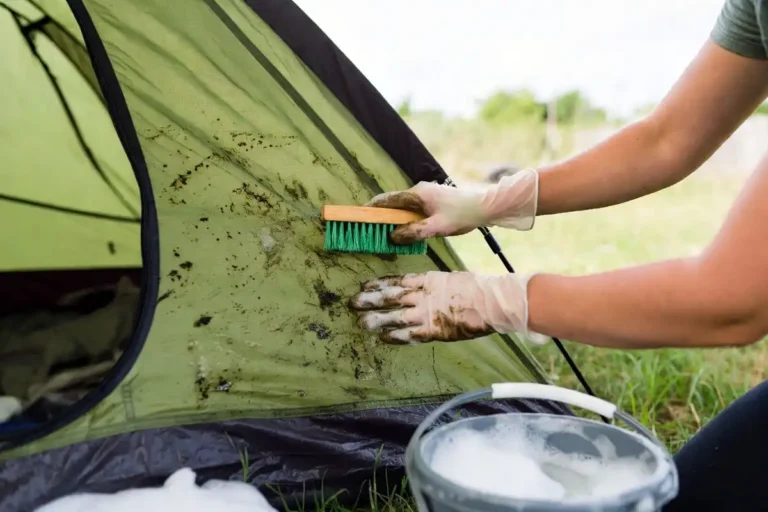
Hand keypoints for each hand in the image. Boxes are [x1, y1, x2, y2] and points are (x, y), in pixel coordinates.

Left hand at [348, 271, 548, 343]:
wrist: (491, 302)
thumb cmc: (477, 289)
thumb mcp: (452, 279)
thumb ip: (435, 285)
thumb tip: (424, 287)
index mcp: (428, 280)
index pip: (398, 281)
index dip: (380, 284)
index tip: (365, 285)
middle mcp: (423, 295)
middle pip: (391, 297)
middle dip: (371, 300)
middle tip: (352, 303)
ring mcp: (427, 313)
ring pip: (396, 316)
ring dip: (378, 320)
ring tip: (361, 323)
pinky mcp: (434, 330)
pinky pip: (411, 334)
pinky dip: (396, 336)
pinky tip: (383, 338)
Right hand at [365, 168, 538, 244]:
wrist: (486, 206)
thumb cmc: (463, 215)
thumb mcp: (437, 227)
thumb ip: (414, 232)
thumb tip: (392, 236)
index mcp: (417, 194)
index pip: (387, 200)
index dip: (371, 208)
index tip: (358, 216)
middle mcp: (419, 191)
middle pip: (393, 204)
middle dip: (381, 217)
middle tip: (371, 231)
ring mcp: (426, 195)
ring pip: (403, 208)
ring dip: (395, 220)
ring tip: (387, 235)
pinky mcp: (433, 201)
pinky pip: (413, 210)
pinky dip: (406, 220)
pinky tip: (407, 232)